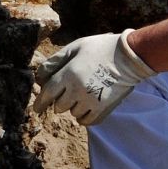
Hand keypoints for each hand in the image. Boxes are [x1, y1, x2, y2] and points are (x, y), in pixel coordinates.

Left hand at [32, 30, 155, 125]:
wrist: (129, 57)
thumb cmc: (100, 48)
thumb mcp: (75, 47)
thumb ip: (55, 61)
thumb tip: (39, 77)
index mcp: (68, 74)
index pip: (47, 94)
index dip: (40, 102)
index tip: (37, 108)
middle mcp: (77, 90)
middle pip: (59, 106)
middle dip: (60, 101)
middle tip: (68, 92)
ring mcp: (91, 101)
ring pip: (73, 114)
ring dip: (73, 107)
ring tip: (83, 95)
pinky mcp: (103, 108)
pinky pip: (86, 121)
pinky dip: (84, 116)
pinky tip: (87, 107)